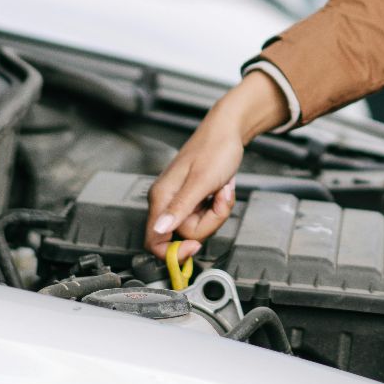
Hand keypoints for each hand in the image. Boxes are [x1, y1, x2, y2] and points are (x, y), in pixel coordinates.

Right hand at [144, 69, 288, 261]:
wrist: (228, 131)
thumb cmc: (216, 148)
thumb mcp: (202, 180)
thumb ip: (180, 207)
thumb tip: (158, 231)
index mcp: (161, 198)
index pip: (155, 241)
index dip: (175, 252)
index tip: (196, 246)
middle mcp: (166, 202)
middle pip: (185, 236)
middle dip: (209, 221)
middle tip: (218, 198)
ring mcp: (180, 201)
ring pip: (198, 227)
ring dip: (216, 212)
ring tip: (220, 190)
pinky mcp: (192, 200)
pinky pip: (205, 217)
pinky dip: (217, 207)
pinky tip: (220, 190)